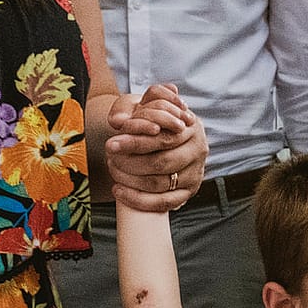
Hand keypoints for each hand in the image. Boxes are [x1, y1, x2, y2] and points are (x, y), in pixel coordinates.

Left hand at [108, 84, 207, 211]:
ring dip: (130, 180)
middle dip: (130, 163)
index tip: (111, 144)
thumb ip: (127, 108)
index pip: (164, 138)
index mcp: (191, 126)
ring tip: (112, 169)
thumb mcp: (139, 105)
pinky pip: (163, 203)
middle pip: (162, 163)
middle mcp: (198, 150)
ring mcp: (195, 173)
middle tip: (109, 158)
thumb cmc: (148, 119)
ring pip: (160, 184)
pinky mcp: (188, 192)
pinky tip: (118, 190)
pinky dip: (138, 200)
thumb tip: (118, 122)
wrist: (164, 136)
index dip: (136, 142)